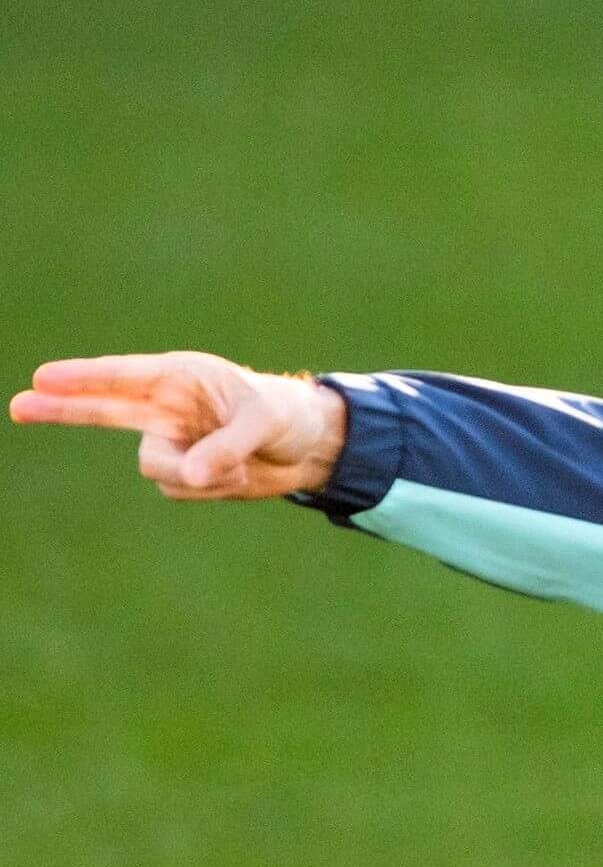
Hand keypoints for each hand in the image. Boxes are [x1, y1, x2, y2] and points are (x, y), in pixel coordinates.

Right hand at [8, 352, 345, 498]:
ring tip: (243, 462)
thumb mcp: (264, 425)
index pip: (124, 376)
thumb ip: (225, 448)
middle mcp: (167, 407)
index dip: (83, 378)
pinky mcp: (182, 471)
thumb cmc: (288, 416)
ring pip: (159, 470)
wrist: (309, 447)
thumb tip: (188, 476)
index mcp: (183, 378)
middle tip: (18, 405)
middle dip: (61, 408)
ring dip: (202, 475)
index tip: (43, 377)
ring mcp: (170, 440)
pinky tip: (240, 475)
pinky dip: (213, 489)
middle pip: (100, 410)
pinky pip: (182, 490)